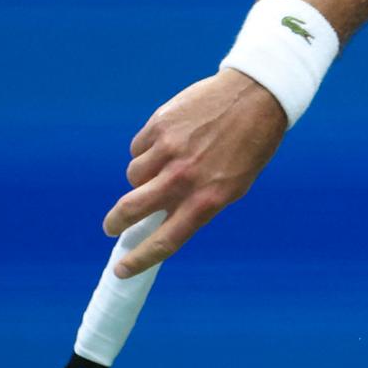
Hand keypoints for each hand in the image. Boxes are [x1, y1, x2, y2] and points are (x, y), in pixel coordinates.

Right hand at [103, 68, 287, 275]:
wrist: (255, 97)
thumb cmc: (248, 147)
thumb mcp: (232, 185)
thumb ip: (198, 203)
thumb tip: (162, 219)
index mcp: (207, 199)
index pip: (166, 240)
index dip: (140, 259)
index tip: (122, 270)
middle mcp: (184, 178)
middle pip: (132, 209)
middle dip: (116, 223)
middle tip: (112, 227)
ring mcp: (169, 150)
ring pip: (133, 176)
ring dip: (140, 178)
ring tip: (163, 166)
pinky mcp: (159, 125)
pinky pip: (138, 148)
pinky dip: (146, 151)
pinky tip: (168, 141)